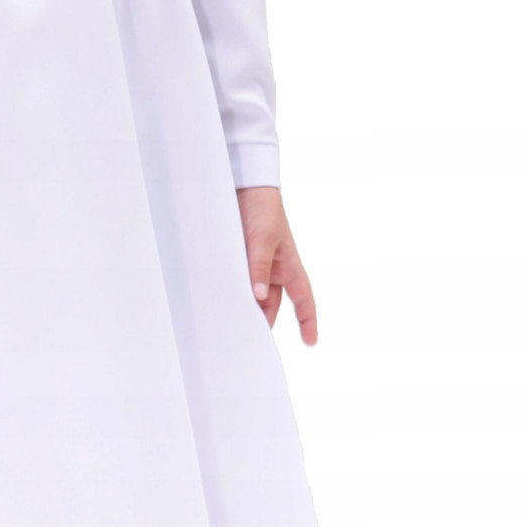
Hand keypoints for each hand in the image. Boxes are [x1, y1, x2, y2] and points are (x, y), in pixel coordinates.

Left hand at [235, 185, 317, 346]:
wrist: (243, 181)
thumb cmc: (262, 207)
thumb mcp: (262, 237)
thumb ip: (259, 267)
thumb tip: (258, 297)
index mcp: (288, 265)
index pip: (303, 299)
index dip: (308, 320)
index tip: (310, 342)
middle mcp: (272, 268)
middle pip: (269, 304)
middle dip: (262, 322)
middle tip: (250, 345)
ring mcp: (252, 264)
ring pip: (249, 295)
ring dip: (241, 307)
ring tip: (229, 327)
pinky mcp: (235, 257)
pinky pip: (233, 280)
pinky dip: (227, 291)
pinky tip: (215, 303)